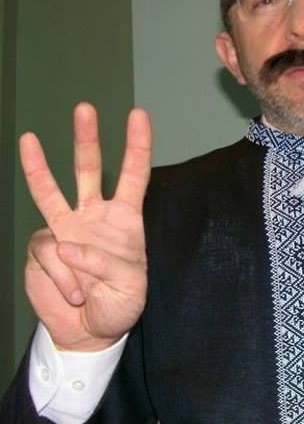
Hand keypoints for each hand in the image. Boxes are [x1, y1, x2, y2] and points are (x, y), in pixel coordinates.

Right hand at [22, 103, 151, 350]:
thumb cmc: (119, 303)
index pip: (134, 175)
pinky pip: (47, 253)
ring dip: (40, 166)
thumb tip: (67, 245)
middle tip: (85, 108)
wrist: (90, 331)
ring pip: (53, 191)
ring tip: (29, 139)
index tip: (138, 115)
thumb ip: (106, 264)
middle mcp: (95, 216)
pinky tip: (72, 292)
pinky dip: (60, 275)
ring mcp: (66, 228)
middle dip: (87, 139)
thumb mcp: (130, 287)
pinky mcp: (43, 248)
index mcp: (126, 219)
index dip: (137, 146)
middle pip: (90, 170)